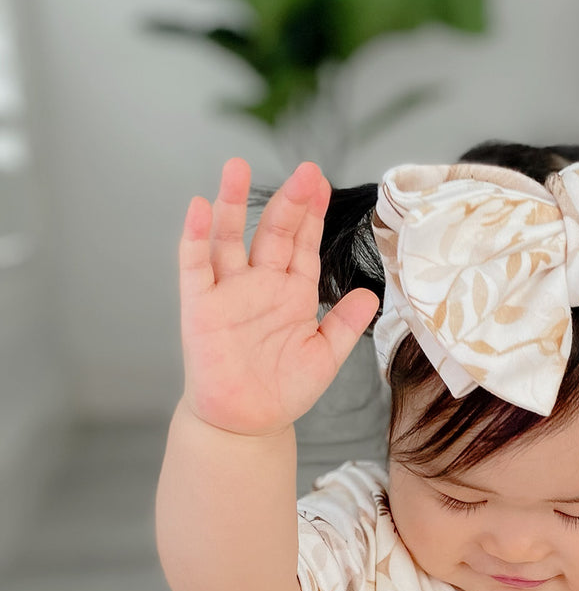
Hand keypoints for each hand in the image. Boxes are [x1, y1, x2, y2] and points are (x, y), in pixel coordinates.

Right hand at [178, 158, 378, 436]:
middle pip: (273, 232)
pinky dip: (196, 235)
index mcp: (292, 292)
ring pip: (229, 237)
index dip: (311, 214)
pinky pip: (194, 265)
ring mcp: (228, 291)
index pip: (302, 243)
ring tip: (236, 166)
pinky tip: (200, 207)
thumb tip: (371, 294)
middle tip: (304, 171)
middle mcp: (260, 283)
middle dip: (289, 202)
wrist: (247, 423)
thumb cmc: (283, 390)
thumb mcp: (324, 355)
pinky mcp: (200, 305)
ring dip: (231, 202)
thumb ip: (345, 324)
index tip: (321, 182)